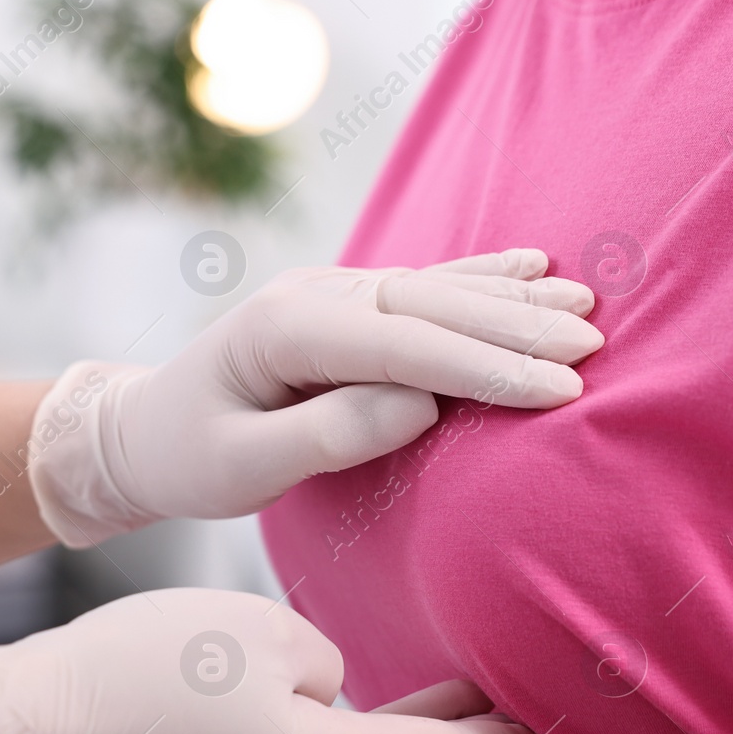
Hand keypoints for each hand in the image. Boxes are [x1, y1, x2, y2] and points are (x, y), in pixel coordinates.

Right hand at [0, 588, 566, 733]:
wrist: (27, 732)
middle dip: (470, 729)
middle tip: (531, 696)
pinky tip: (334, 692)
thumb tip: (326, 681)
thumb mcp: (261, 633)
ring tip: (451, 677)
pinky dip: (336, 728)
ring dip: (402, 721)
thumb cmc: (143, 673)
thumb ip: (324, 658)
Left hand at [28, 248, 601, 545]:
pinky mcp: (346, 304)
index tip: (556, 390)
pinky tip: (533, 264)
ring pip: (437, 287)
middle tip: (592, 346)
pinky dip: (483, 275)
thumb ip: (324, 436)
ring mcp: (331, 291)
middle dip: (515, 325)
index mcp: (285, 331)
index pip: (403, 345)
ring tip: (586, 305)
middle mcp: (314, 296)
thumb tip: (419, 406)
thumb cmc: (187, 458)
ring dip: (512, 296)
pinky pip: (426, 284)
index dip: (484, 365)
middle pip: (431, 304)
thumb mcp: (238, 469)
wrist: (140, 430)